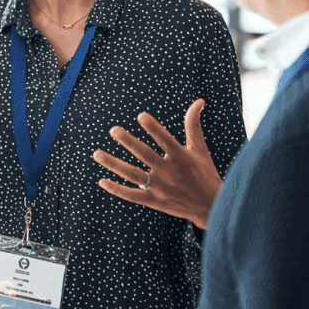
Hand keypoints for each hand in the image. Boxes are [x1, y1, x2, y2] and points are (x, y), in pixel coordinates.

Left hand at [91, 99, 222, 228]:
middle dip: (128, 142)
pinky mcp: (155, 202)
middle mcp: (169, 172)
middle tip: (113, 129)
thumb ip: (194, 125)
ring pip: (133, 174)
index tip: (141, 116)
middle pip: (144, 155)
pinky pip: (132, 195)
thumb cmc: (205, 174)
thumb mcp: (200, 150)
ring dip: (113, 164)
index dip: (153, 128)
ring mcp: (160, 188)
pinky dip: (117, 189)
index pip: (165, 139)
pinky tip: (101, 181)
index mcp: (181, 157)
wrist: (212, 208)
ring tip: (96, 153)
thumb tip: (199, 100)